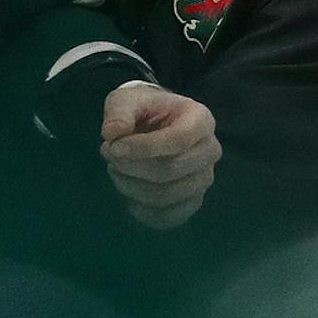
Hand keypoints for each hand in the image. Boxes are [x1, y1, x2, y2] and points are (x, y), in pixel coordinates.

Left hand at [102, 83, 219, 229]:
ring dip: (131, 187)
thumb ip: (118, 113)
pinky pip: (169, 217)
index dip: (141, 148)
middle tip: (107, 153)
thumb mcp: (126, 99)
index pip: (177, 140)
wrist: (154, 122)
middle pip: (169, 171)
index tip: (111, 146)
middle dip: (130, 166)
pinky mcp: (193, 200)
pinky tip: (128, 194)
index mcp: (200, 119)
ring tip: (115, 169)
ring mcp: (204, 178)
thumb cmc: (143, 109)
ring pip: (166, 196)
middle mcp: (210, 151)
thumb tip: (112, 134)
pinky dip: (142, 211)